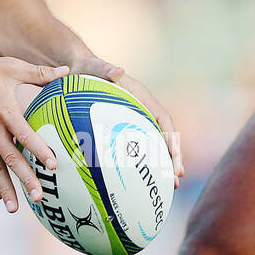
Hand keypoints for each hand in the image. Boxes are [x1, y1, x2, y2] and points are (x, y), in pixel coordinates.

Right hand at [0, 57, 69, 212]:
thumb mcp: (9, 67)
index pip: (25, 135)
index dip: (39, 150)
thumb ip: (38, 73)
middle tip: (39, 196)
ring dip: (5, 187)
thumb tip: (67, 72)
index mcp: (4, 111)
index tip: (52, 165)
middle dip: (25, 178)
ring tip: (15, 208)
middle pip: (11, 158)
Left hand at [73, 56, 182, 187]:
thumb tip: (118, 70)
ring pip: (154, 143)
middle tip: (176, 180)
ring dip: (163, 163)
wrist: (79, 70)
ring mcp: (134, 119)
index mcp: (141, 96)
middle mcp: (142, 108)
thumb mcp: (96, 68)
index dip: (171, 138)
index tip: (174, 156)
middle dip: (173, 158)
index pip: (162, 119)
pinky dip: (144, 161)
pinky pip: (138, 146)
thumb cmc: (88, 69)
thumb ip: (106, 69)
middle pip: (163, 136)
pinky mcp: (124, 127)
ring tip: (169, 186)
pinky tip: (142, 180)